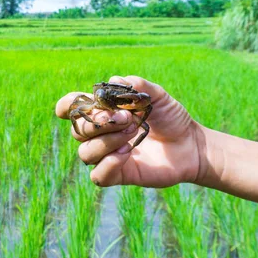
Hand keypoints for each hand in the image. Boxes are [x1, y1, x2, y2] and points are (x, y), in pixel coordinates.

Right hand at [56, 76, 205, 187]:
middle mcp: (100, 134)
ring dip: (107, 141)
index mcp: (102, 112)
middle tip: (126, 117)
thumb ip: (136, 86)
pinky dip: (108, 163)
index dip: (66, 106)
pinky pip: (97, 175)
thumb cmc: (170, 118)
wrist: (191, 144)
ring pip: (85, 152)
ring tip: (132, 133)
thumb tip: (114, 81)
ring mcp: (107, 156)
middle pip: (77, 131)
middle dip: (99, 122)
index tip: (79, 103)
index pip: (71, 109)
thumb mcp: (157, 96)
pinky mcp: (118, 174)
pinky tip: (127, 153)